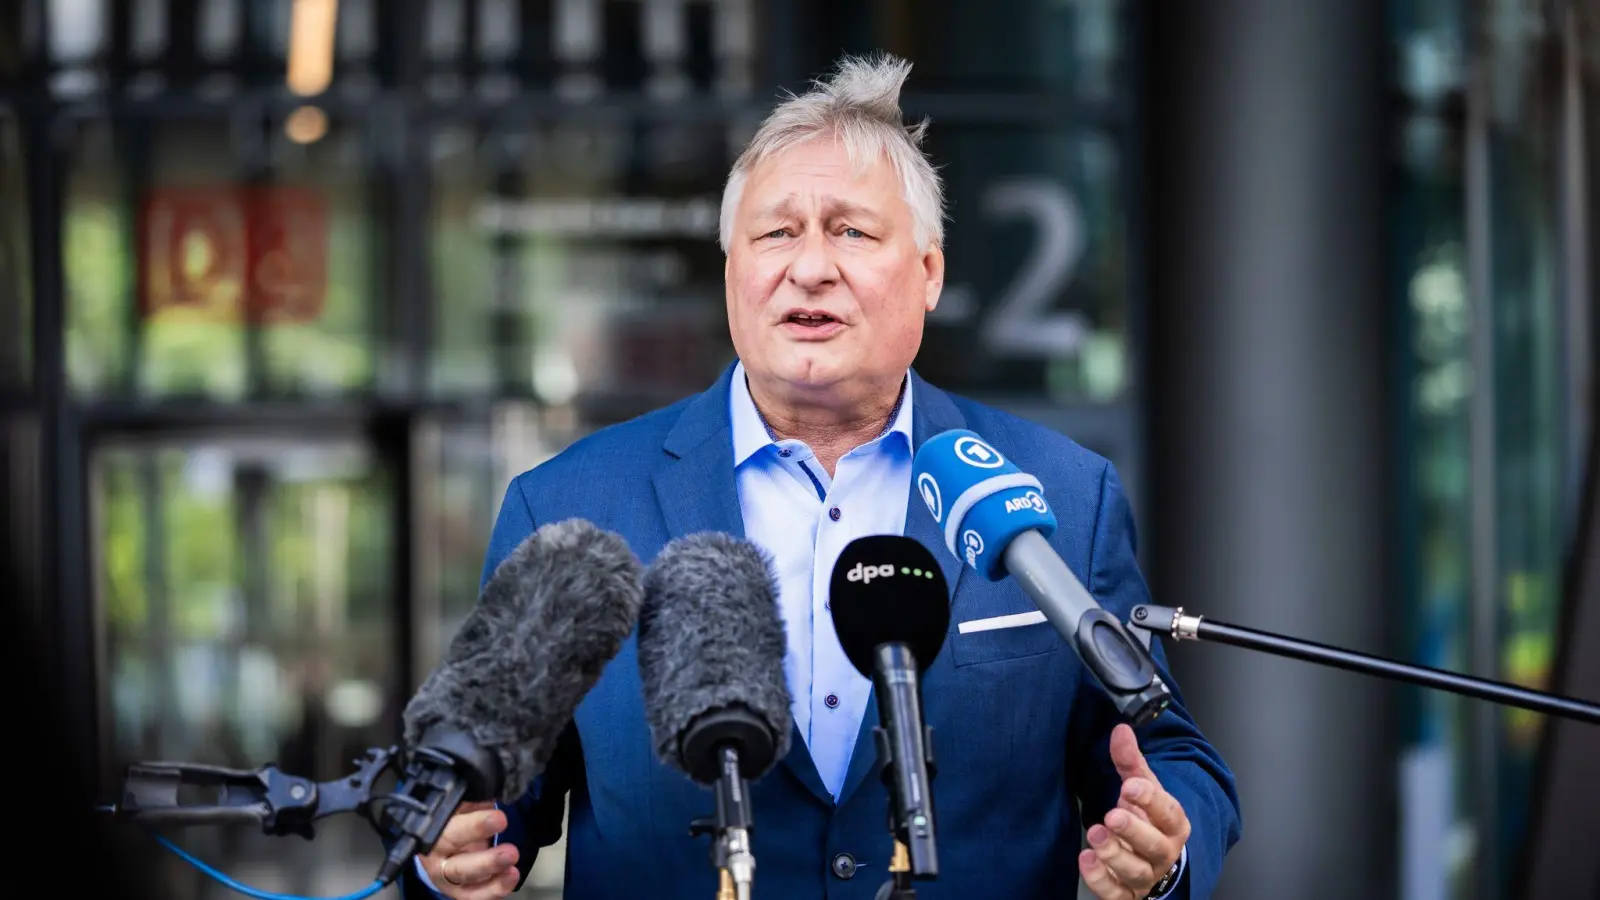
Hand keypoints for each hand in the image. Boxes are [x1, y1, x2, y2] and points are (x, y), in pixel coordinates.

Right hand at [417, 801, 519, 898]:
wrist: (437, 841)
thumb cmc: (452, 818)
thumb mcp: (459, 803)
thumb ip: (473, 799)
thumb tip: (496, 788)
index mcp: (434, 832)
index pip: (451, 830)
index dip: (475, 826)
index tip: (499, 818)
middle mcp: (437, 859)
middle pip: (458, 864)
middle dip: (486, 860)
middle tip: (510, 852)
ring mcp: (446, 879)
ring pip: (466, 881)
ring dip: (492, 875)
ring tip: (513, 868)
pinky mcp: (458, 892)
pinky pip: (475, 896)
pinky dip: (494, 889)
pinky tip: (510, 878)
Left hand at [1078, 724, 1190, 899]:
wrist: (1150, 856)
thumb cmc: (1147, 818)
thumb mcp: (1141, 787)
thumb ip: (1130, 762)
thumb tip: (1121, 730)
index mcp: (1173, 824)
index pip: (1168, 813)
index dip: (1151, 799)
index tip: (1130, 785)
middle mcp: (1163, 853)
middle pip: (1155, 846)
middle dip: (1134, 831)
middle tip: (1112, 815)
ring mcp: (1146, 876)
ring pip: (1135, 872)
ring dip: (1114, 855)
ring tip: (1094, 835)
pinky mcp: (1126, 893)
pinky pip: (1115, 893)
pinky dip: (1100, 880)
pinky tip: (1085, 860)